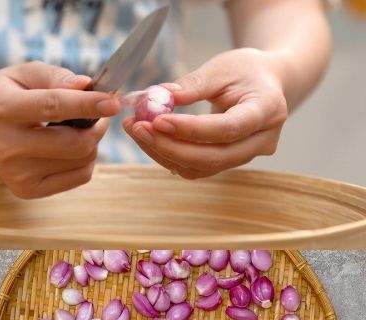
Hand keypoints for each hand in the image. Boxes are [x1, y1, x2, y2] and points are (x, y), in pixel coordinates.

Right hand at [0, 62, 120, 197]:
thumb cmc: (6, 96)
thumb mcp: (23, 74)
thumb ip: (55, 76)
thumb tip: (85, 86)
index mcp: (0, 110)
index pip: (52, 107)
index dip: (87, 105)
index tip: (113, 101)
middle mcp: (5, 146)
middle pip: (74, 143)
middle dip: (96, 126)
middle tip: (97, 113)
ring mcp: (15, 174)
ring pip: (81, 161)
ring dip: (91, 142)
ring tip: (75, 129)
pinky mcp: (26, 191)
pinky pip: (79, 177)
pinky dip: (85, 161)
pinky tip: (69, 149)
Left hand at [123, 48, 287, 178]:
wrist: (265, 84)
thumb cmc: (246, 71)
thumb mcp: (222, 67)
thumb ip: (193, 84)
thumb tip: (159, 97)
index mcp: (267, 111)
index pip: (228, 129)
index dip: (190, 129)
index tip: (157, 120)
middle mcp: (261, 141)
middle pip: (212, 156)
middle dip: (169, 146)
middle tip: (138, 127)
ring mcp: (245, 157)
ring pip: (200, 167)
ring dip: (162, 152)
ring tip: (136, 128)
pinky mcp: (227, 163)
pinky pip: (194, 168)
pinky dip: (167, 155)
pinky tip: (148, 138)